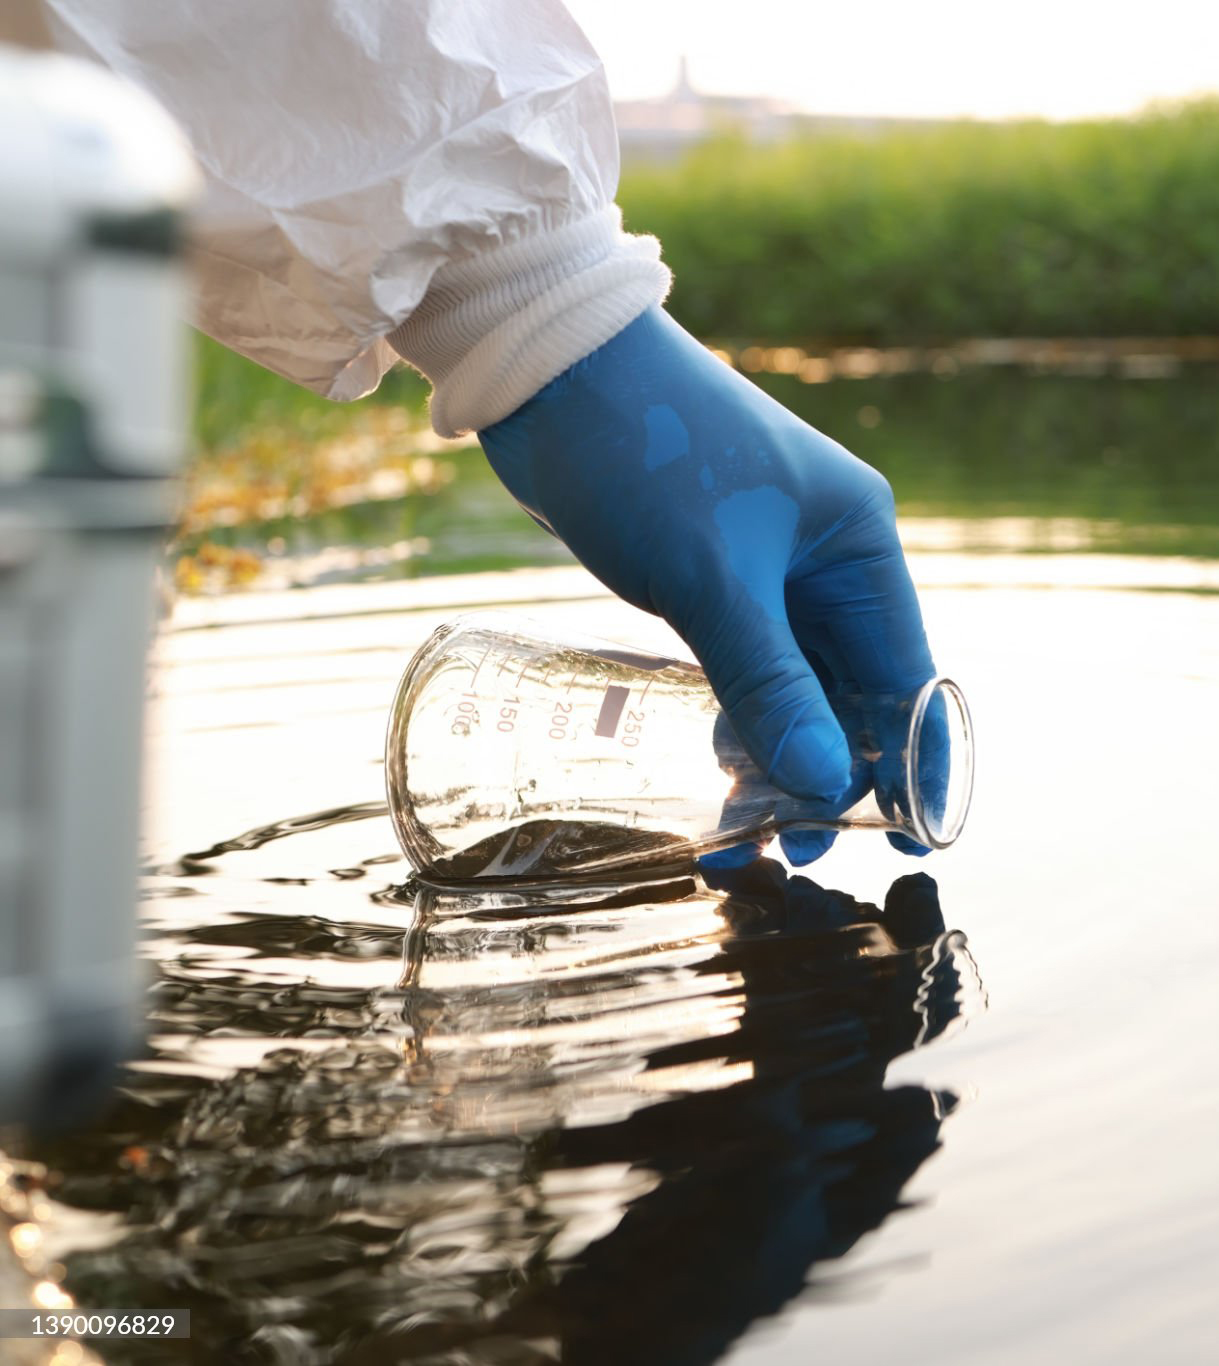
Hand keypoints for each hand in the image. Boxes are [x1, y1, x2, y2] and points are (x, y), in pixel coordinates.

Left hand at [478, 307, 935, 863]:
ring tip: (744, 823)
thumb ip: (770, 682)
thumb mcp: (713, 578)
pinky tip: (715, 761)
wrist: (552, 377)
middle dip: (826, 769)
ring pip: (793, 682)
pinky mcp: (709, 575)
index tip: (899, 840)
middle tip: (786, 843)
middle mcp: (824, 557)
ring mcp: (765, 566)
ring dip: (776, 749)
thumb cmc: (645, 456)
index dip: (908, 760)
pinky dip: (736, 713)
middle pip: (850, 688)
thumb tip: (824, 783)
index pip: (907, 673)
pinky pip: (741, 663)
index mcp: (857, 542)